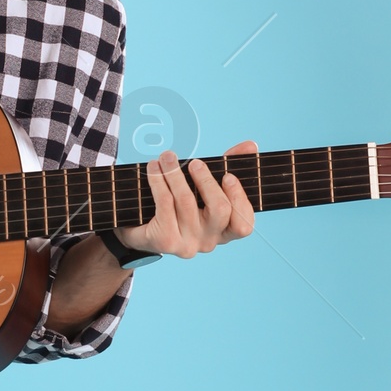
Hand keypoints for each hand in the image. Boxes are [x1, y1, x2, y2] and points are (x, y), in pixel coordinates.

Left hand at [115, 141, 257, 258]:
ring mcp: (188, 245)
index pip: (244, 224)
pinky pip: (165, 203)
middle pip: (219, 209)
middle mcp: (209, 242)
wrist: (139, 231)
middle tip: (194, 163)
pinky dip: (159, 181)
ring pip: (186, 201)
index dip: (239, 199)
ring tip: (166, 157)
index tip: (228, 176)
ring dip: (175, 173)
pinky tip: (154, 168)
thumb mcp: (204, 185)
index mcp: (224, 231)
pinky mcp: (166, 241)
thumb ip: (228, 165)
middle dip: (206, 180)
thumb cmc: (177, 205)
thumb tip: (251, 145)